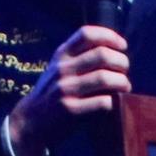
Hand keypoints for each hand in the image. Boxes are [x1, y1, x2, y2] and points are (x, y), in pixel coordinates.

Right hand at [6, 24, 132, 155]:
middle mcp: (62, 69)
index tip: (122, 46)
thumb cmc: (52, 93)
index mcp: (61, 55)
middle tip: (124, 71)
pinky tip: (115, 103)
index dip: (110, 36)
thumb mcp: (59, 68)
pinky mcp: (70, 110)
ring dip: (122, 82)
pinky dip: (114, 101)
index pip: (87, 34)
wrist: (30, 121)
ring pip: (105, 78)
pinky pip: (102, 102)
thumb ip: (78, 56)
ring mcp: (65, 89)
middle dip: (121, 62)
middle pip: (102, 55)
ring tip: (124, 87)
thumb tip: (113, 49)